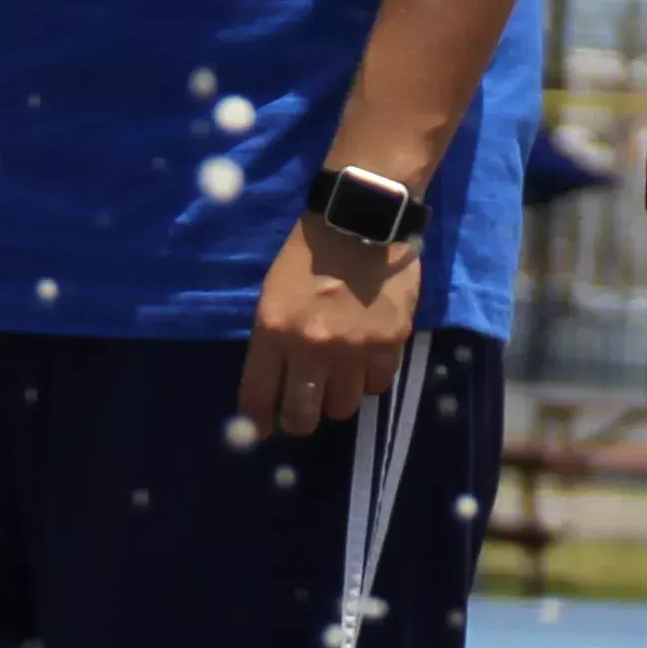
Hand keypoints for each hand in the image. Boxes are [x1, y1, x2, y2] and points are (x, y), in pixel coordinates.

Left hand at [239, 217, 419, 438]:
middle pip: (303, 418)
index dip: (260, 422)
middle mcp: (310, 347)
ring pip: (342, 408)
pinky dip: (370, 378)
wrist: (361, 220)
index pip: (258, 400)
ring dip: (338, 397)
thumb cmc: (309, 256)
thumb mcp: (272, 296)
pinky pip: (377, 386)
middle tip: (305, 410)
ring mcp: (352, 349)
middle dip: (300, 420)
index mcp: (273, 332)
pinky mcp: (388, 343)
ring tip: (340, 375)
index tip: (264, 427)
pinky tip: (367, 358)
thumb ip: (272, 343)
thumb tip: (274, 389)